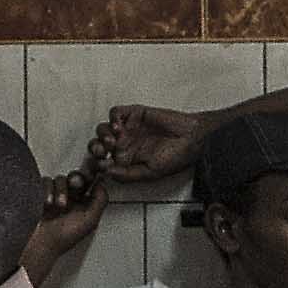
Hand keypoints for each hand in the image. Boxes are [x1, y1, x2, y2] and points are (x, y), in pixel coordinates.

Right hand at [40, 168, 103, 236]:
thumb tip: (102, 184)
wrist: (42, 244)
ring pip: (61, 179)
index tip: (90, 177)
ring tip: (59, 205)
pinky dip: (47, 190)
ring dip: (61, 190)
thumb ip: (100, 201)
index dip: (91, 178)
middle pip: (76, 177)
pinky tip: (47, 203)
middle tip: (75, 185)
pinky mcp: (41, 194)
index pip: (90, 184)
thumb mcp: (90, 221)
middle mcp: (71, 199)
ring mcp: (55, 196)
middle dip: (76, 180)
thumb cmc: (65, 237)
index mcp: (84, 204)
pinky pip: (46, 182)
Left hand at [88, 102, 203, 190]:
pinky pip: (115, 112)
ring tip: (113, 140)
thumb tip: (106, 174)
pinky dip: (113, 118)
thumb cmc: (175, 157)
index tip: (99, 165)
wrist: (192, 138)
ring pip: (103, 128)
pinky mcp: (134, 114)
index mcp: (125, 160)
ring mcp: (128, 128)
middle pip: (98, 144)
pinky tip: (119, 127)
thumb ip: (127, 175)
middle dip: (95, 148)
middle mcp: (123, 144)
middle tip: (101, 152)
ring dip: (103, 134)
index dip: (96, 162)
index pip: (102, 160)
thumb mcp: (150, 173)